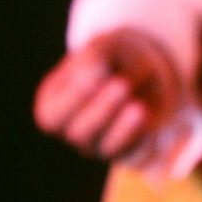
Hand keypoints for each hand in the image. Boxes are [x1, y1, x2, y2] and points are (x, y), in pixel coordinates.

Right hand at [34, 27, 182, 162]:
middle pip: (79, 133)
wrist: (145, 69)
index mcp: (54, 105)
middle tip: (122, 85)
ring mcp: (100, 144)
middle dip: (101, 110)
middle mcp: (73, 129)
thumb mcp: (102, 49)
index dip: (74, 98)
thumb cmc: (113, 57)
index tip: (96, 72)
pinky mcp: (130, 149)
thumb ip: (93, 60)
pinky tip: (148, 115)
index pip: (53, 115)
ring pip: (107, 147)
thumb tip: (92, 74)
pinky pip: (135, 152)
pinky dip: (142, 136)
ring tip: (137, 106)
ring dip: (122, 128)